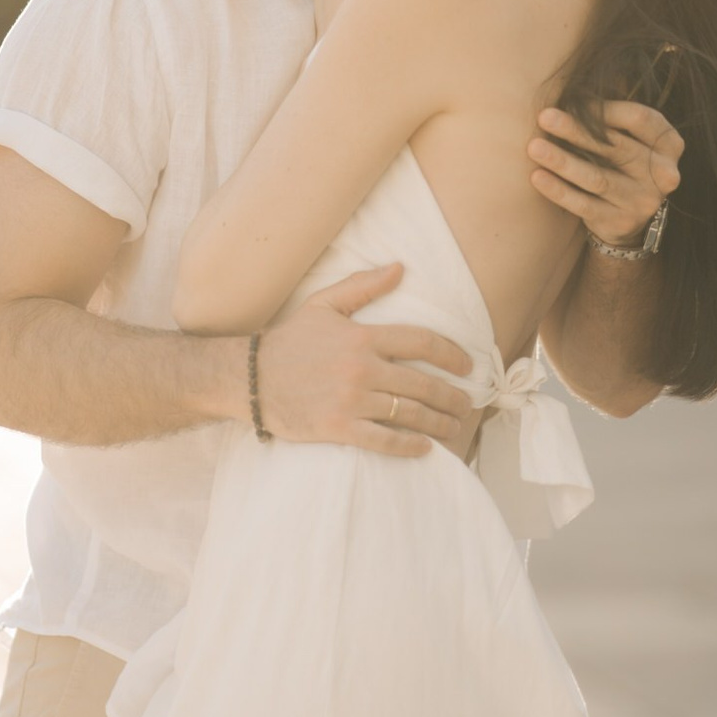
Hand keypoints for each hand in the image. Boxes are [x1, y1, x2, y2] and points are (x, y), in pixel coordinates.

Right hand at [254, 263, 478, 458]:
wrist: (249, 378)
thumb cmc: (289, 341)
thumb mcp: (323, 305)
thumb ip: (363, 285)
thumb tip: (401, 268)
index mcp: (363, 337)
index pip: (422, 343)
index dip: (452, 355)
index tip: (467, 366)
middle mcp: (362, 368)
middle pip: (423, 384)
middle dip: (452, 397)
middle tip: (467, 405)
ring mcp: (351, 400)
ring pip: (409, 414)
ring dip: (439, 423)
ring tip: (453, 428)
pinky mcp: (338, 428)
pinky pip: (383, 441)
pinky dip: (408, 446)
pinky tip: (425, 448)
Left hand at [528, 100, 684, 251]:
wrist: (629, 216)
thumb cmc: (624, 162)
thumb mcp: (631, 137)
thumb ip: (613, 117)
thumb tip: (573, 94)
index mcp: (670, 145)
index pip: (640, 119)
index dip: (606, 109)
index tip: (573, 100)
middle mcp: (663, 174)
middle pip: (616, 147)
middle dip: (576, 130)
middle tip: (545, 117)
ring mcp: (644, 201)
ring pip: (597, 178)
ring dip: (563, 161)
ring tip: (534, 147)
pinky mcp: (621, 222)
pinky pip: (584, 204)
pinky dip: (559, 190)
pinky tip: (537, 177)